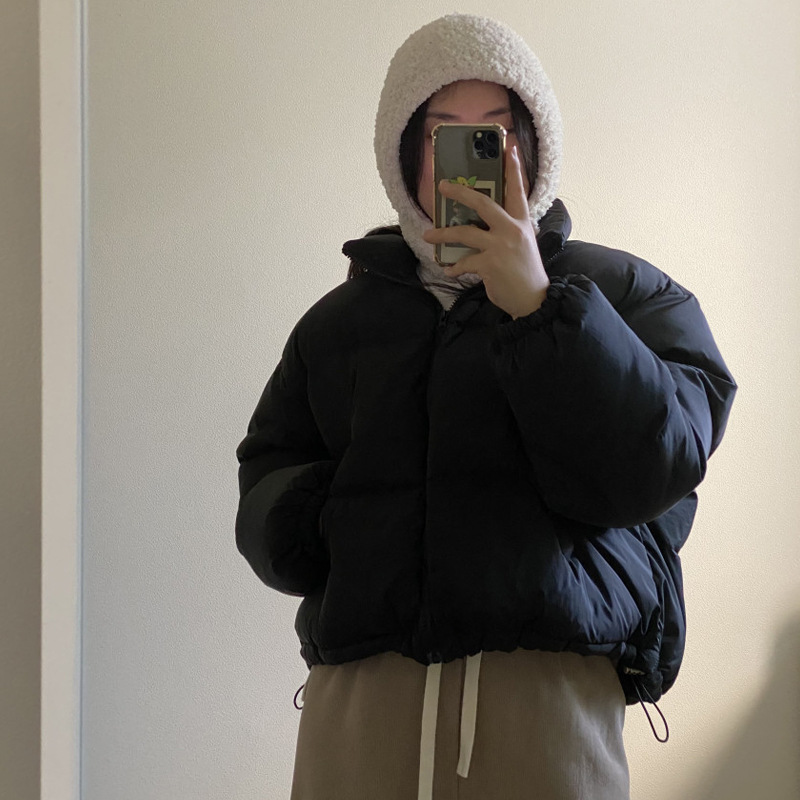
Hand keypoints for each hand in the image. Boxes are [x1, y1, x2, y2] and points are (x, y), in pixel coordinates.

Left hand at [422, 145, 548, 318]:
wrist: (533, 299)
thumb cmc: (527, 272)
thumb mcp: (524, 244)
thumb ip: (509, 229)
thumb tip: (488, 222)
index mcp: (522, 223)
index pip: (518, 190)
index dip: (514, 168)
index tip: (510, 146)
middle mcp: (512, 230)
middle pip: (483, 204)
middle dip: (461, 193)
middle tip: (443, 186)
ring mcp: (500, 246)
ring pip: (465, 233)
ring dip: (443, 234)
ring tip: (427, 235)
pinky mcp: (489, 264)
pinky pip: (464, 261)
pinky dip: (454, 267)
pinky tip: (448, 269)